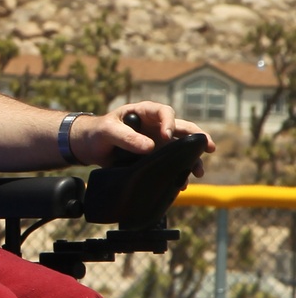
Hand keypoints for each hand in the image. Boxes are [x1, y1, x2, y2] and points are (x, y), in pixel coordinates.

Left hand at [71, 101, 214, 176]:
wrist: (89, 147)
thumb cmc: (97, 132)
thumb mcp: (107, 131)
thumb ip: (126, 137)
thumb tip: (150, 147)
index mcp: (145, 113)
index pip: (164, 113)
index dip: (169, 123)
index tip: (167, 137)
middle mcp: (156, 126)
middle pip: (182, 129)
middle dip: (197, 138)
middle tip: (209, 148)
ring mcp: (157, 143)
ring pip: (180, 149)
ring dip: (191, 159)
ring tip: (198, 172)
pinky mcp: (154, 158)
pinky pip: (169, 164)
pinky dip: (177, 173)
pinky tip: (181, 184)